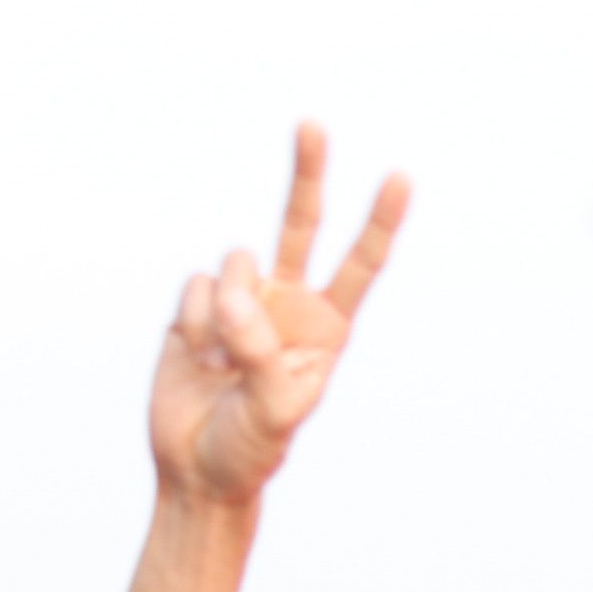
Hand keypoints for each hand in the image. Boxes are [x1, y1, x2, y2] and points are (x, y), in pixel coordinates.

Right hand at [149, 124, 409, 504]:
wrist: (196, 467)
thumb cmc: (251, 447)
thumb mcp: (274, 411)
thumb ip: (260, 350)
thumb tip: (232, 292)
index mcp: (326, 327)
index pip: (360, 267)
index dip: (380, 223)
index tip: (401, 178)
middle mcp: (287, 303)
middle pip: (300, 225)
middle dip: (307, 174)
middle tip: (312, 124)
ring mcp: (242, 300)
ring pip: (234, 263)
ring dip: (224, 311)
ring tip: (223, 363)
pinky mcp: (197, 306)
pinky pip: (194, 287)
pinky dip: (191, 324)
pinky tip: (198, 358)